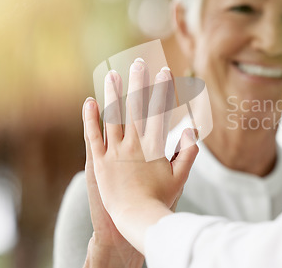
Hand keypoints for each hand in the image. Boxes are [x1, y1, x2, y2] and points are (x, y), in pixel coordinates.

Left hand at [83, 60, 198, 253]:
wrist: (135, 218)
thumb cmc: (160, 199)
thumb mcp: (181, 177)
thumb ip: (188, 153)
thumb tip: (192, 131)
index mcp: (155, 145)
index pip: (160, 110)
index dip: (162, 90)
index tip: (164, 72)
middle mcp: (135, 143)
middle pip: (137, 107)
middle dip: (139, 82)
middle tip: (139, 62)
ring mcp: (115, 151)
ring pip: (113, 116)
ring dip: (113, 93)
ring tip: (112, 74)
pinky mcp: (99, 161)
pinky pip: (93, 135)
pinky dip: (91, 118)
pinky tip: (89, 102)